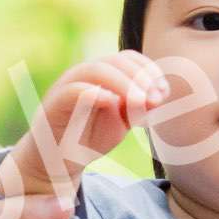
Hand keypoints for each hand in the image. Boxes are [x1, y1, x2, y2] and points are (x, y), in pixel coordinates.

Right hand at [0, 50, 171, 204]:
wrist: (56, 160)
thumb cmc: (89, 137)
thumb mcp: (121, 122)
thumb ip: (138, 107)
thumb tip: (158, 95)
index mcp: (102, 74)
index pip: (128, 58)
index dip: (149, 70)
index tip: (163, 92)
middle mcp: (84, 74)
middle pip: (116, 60)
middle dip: (140, 77)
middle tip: (155, 99)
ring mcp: (68, 86)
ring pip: (97, 70)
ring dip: (123, 84)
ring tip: (140, 102)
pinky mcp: (55, 103)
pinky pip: (74, 91)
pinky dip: (95, 94)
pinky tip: (112, 103)